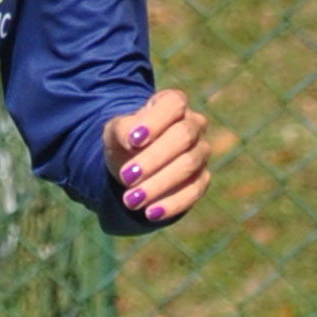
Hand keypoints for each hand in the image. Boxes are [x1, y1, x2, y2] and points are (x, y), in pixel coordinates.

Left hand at [105, 89, 211, 226]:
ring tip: (130, 200)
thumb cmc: (126, 140)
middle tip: (127, 176)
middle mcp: (193, 124)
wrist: (133, 164)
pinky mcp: (202, 178)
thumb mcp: (115, 132)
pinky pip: (195, 190)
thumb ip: (122, 130)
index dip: (156, 122)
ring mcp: (201, 151)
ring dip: (158, 184)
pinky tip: (151, 212)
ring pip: (189, 165)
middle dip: (154, 159)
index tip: (133, 141)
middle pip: (183, 136)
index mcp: (173, 103)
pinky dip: (173, 203)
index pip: (174, 104)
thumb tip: (133, 140)